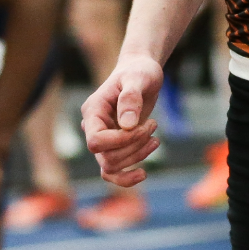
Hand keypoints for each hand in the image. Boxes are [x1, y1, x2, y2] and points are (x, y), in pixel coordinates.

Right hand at [81, 54, 162, 186]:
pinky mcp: (114, 146)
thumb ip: (131, 98)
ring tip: (155, 140)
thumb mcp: (138, 78)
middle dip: (135, 147)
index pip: (96, 141)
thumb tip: (127, 125)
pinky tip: (144, 173)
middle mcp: (93, 127)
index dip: (121, 141)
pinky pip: (112, 173)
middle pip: (106, 157)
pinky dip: (127, 177)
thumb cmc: (139, 72)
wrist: (142, 72)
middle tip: (153, 125)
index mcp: (93, 111)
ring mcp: (103, 139)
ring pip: (111, 167)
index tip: (143, 127)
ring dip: (137, 158)